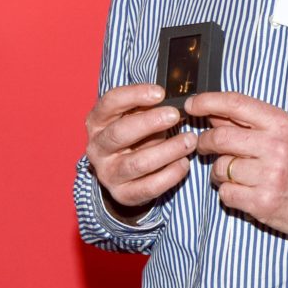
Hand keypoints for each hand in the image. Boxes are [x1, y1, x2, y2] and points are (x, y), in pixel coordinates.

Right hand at [85, 84, 197, 210]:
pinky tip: (184, 163)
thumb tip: (176, 100)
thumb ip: (149, 107)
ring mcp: (108, 173)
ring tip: (189, 140)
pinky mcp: (123, 194)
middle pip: (120, 133)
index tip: (160, 93)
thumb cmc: (136, 134)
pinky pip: (148, 187)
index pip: (110, 102)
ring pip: (137, 163)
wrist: (125, 171)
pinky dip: (170, 174)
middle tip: (175, 115)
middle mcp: (98, 148)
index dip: (135, 95)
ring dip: (168, 150)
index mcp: (97, 121)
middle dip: (150, 122)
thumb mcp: (136, 116)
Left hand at [185, 92, 287, 246]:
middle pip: (220, 137)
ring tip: (236, 174)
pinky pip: (225, 193)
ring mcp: (269, 175)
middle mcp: (276, 146)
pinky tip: (244, 190)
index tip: (191, 105)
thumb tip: (211, 112)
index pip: (236, 103)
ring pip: (220, 167)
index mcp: (281, 123)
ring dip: (219, 171)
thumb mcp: (284, 133)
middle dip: (204, 141)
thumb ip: (250, 122)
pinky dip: (228, 192)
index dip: (208, 101)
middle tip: (203, 145)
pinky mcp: (262, 202)